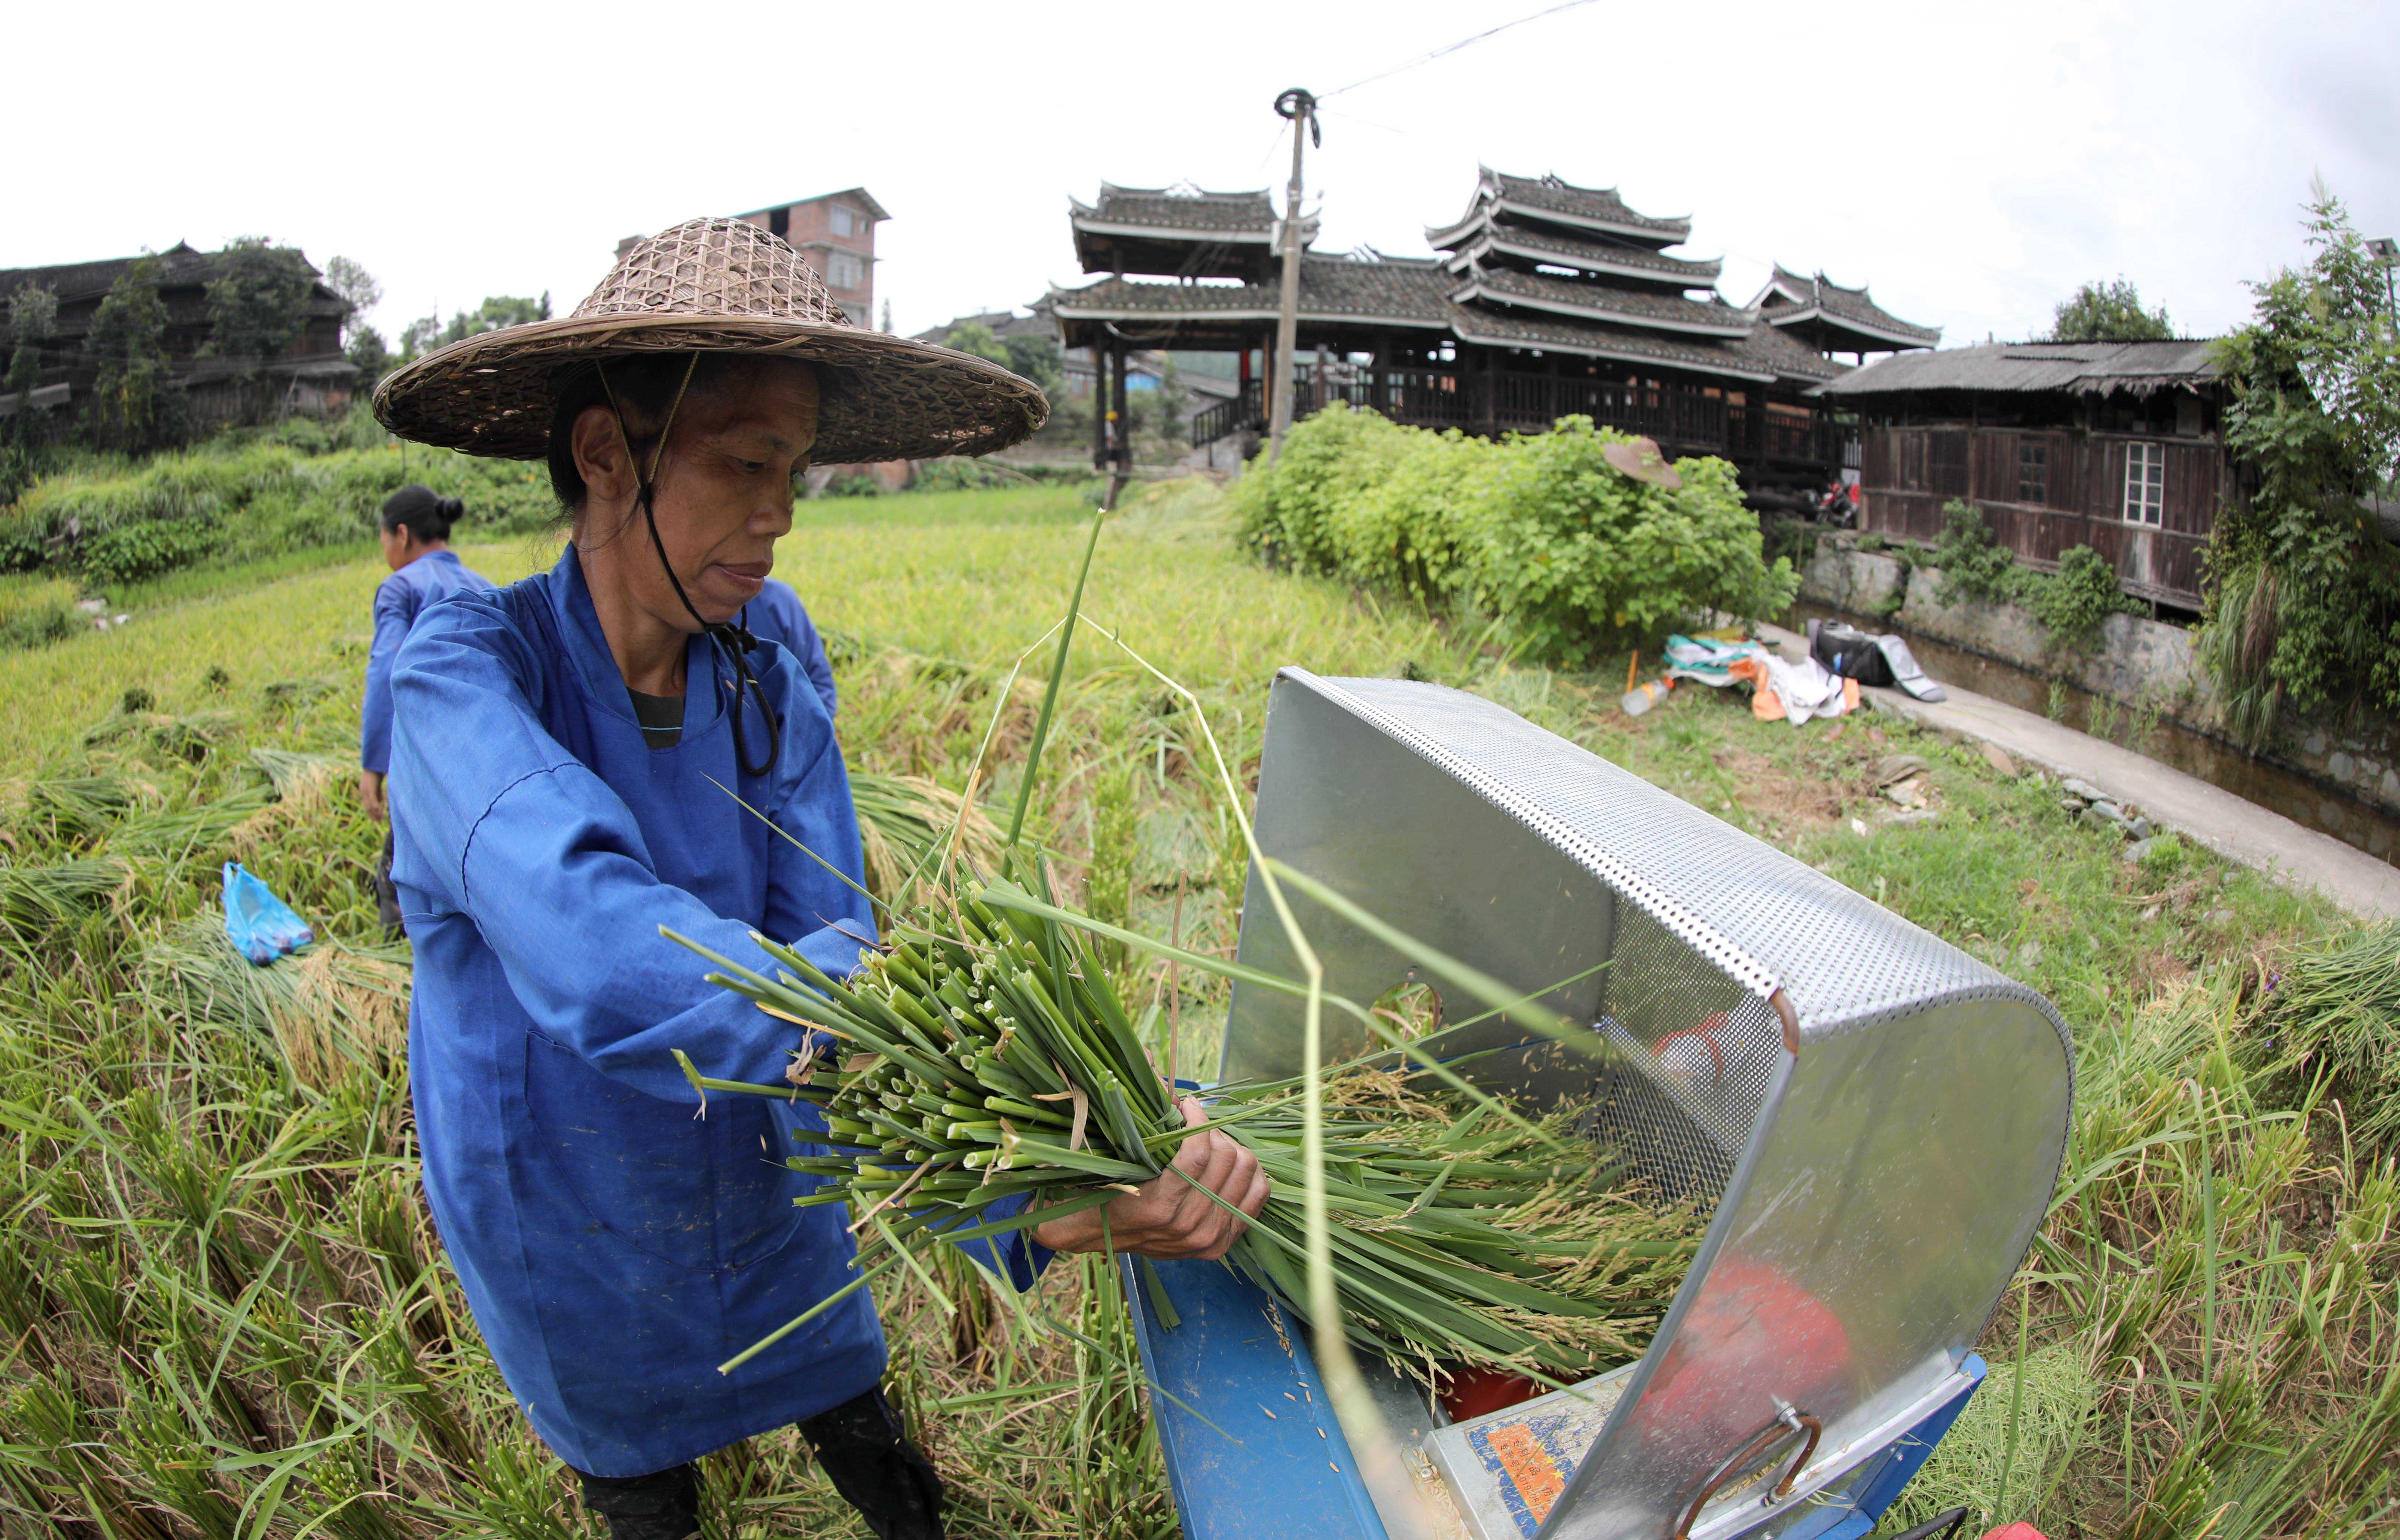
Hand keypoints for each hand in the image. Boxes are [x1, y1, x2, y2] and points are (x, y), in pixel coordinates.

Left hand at [357, 770, 386, 821]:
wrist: (374, 763)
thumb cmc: (377, 772)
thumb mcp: (377, 785)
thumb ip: (378, 792)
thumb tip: (380, 800)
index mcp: (364, 791)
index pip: (367, 805)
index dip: (372, 812)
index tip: (377, 819)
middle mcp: (363, 792)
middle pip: (367, 807)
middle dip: (373, 816)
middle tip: (379, 823)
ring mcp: (365, 791)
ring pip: (370, 806)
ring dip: (376, 813)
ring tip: (383, 819)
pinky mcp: (370, 789)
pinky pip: (373, 800)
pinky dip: (376, 807)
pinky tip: (380, 812)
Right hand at [1029, 1099, 1268, 1260]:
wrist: (1097, 1233)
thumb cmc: (1102, 1188)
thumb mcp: (1114, 1154)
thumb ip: (1134, 1109)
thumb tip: (1149, 1056)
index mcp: (1159, 1206)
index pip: (1198, 1154)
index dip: (1198, 1118)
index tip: (1187, 1104)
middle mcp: (1188, 1226)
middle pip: (1227, 1159)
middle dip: (1213, 1131)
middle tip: (1197, 1124)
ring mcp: (1208, 1237)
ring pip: (1246, 1173)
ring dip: (1232, 1147)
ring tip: (1212, 1141)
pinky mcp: (1222, 1243)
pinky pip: (1258, 1196)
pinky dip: (1251, 1173)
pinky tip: (1232, 1161)